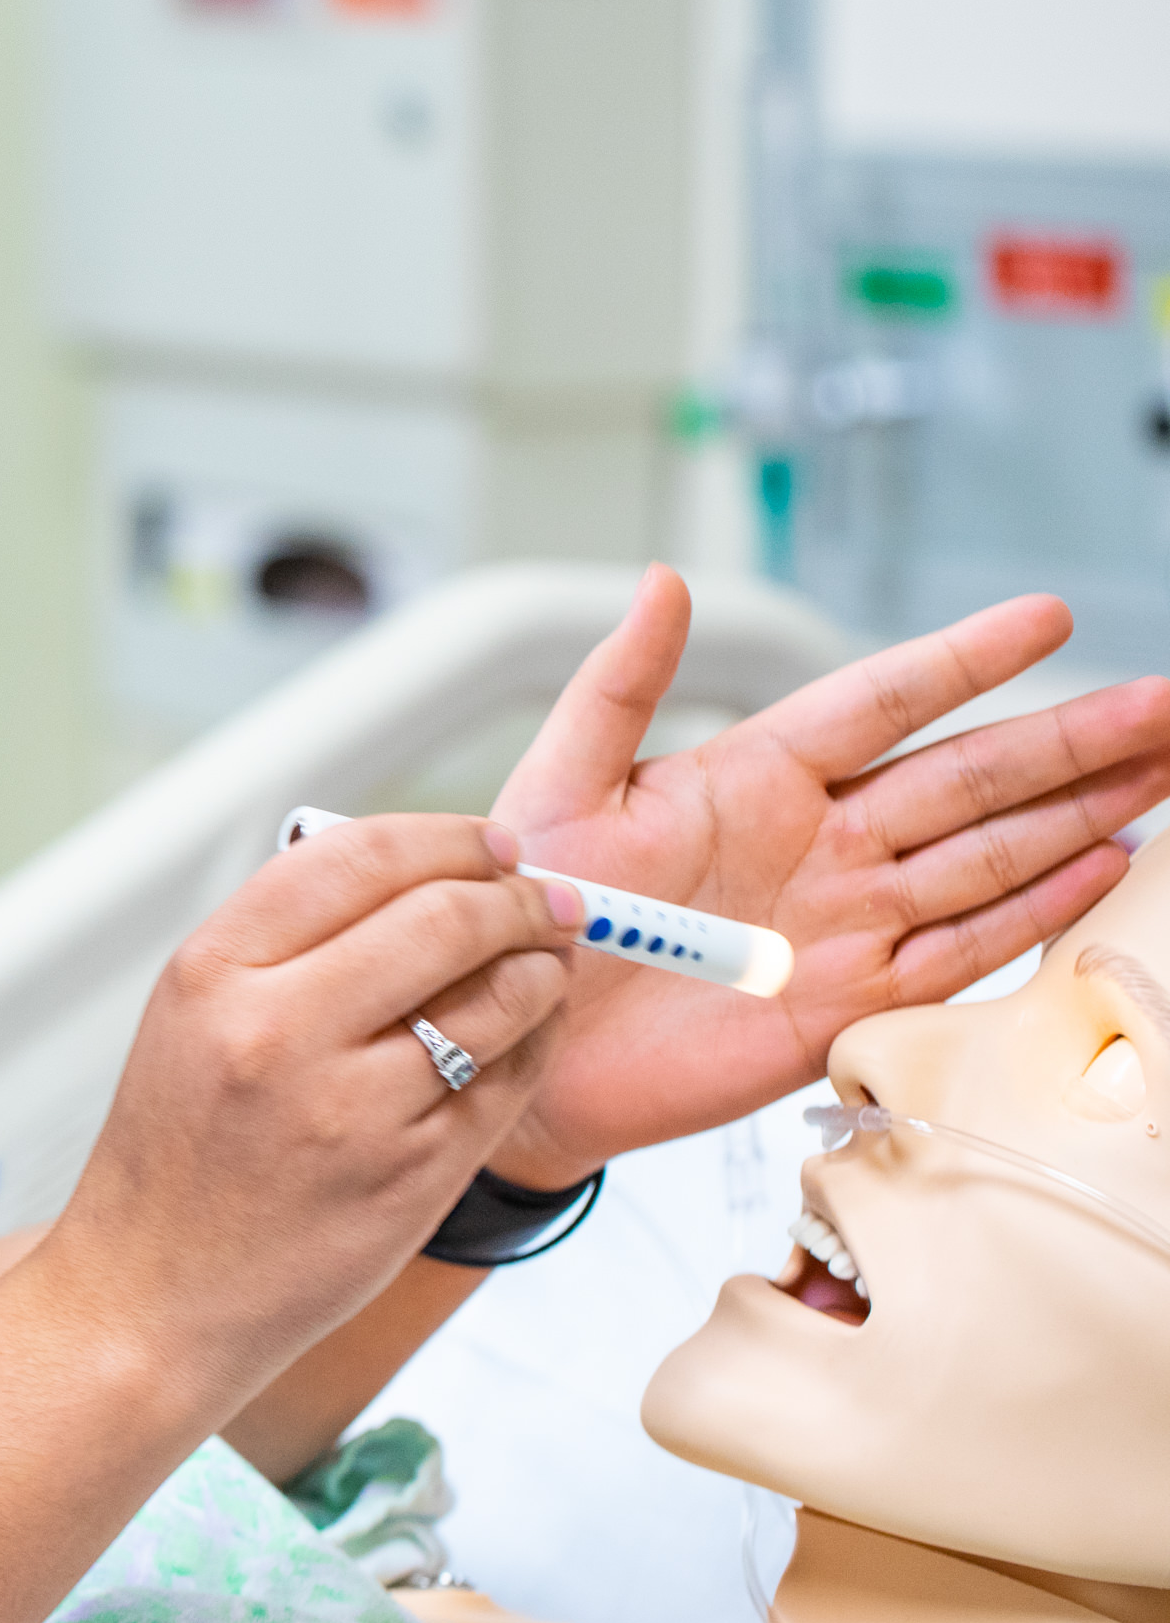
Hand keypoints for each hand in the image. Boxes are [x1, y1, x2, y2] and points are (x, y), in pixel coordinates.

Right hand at [49, 816, 576, 1414]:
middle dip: (516, 898)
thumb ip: (288, 939)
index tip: (492, 844)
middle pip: (443, 917)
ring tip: (547, 961)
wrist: (151, 1297)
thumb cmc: (177, 1152)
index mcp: (214, 971)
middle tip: (546, 899)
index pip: (358, 857)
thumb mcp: (193, 1016)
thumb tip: (416, 872)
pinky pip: (506, 1083)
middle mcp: (278, 1031)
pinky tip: (527, 1034)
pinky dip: (534, 1045)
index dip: (448, 838)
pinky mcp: (410, 1177)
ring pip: (495, 998)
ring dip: (542, 968)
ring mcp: (350, 1109)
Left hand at [484, 568, 1169, 1183]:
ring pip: (988, 853)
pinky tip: (1105, 864)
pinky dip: (1036, 910)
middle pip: (966, 775)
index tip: (1045, 615)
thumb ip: (616, 688)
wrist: (516, 1041)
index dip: (961, 659)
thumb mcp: (556, 786)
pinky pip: (963, 949)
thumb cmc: (524, 910)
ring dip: (1077, 811)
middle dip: (1067, 737)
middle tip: (1160, 699)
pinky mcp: (851, 1000)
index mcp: (751, 774)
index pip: (880, 700)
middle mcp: (817, 839)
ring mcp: (844, 918)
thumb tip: (662, 581)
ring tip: (1160, 764)